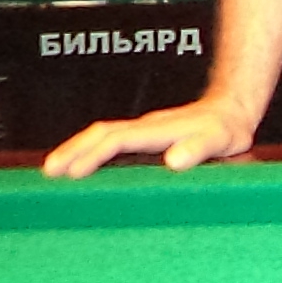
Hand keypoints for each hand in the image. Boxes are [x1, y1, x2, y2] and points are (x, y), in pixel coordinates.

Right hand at [41, 95, 257, 178]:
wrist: (233, 110)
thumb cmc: (226, 129)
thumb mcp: (220, 139)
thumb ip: (199, 149)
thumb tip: (173, 161)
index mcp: (158, 129)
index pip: (117, 139)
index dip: (94, 154)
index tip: (73, 172)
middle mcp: (146, 127)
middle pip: (100, 133)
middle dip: (72, 150)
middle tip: (48, 172)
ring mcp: (144, 131)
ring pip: (102, 136)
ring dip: (77, 150)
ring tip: (53, 171)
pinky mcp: (146, 137)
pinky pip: (111, 141)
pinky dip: (91, 151)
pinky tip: (83, 167)